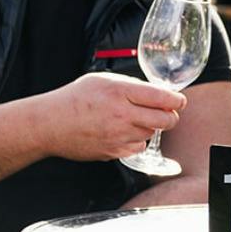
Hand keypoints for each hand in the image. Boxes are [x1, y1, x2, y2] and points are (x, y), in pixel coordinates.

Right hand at [37, 72, 185, 162]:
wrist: (50, 124)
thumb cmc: (74, 99)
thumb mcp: (103, 79)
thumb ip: (130, 85)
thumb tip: (155, 92)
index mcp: (120, 91)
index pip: (162, 98)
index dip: (176, 100)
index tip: (179, 101)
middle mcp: (122, 114)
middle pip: (165, 120)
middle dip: (170, 116)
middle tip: (167, 113)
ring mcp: (118, 135)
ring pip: (151, 134)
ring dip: (149, 127)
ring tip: (133, 120)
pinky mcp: (113, 151)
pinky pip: (138, 148)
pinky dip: (136, 141)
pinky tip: (123, 132)